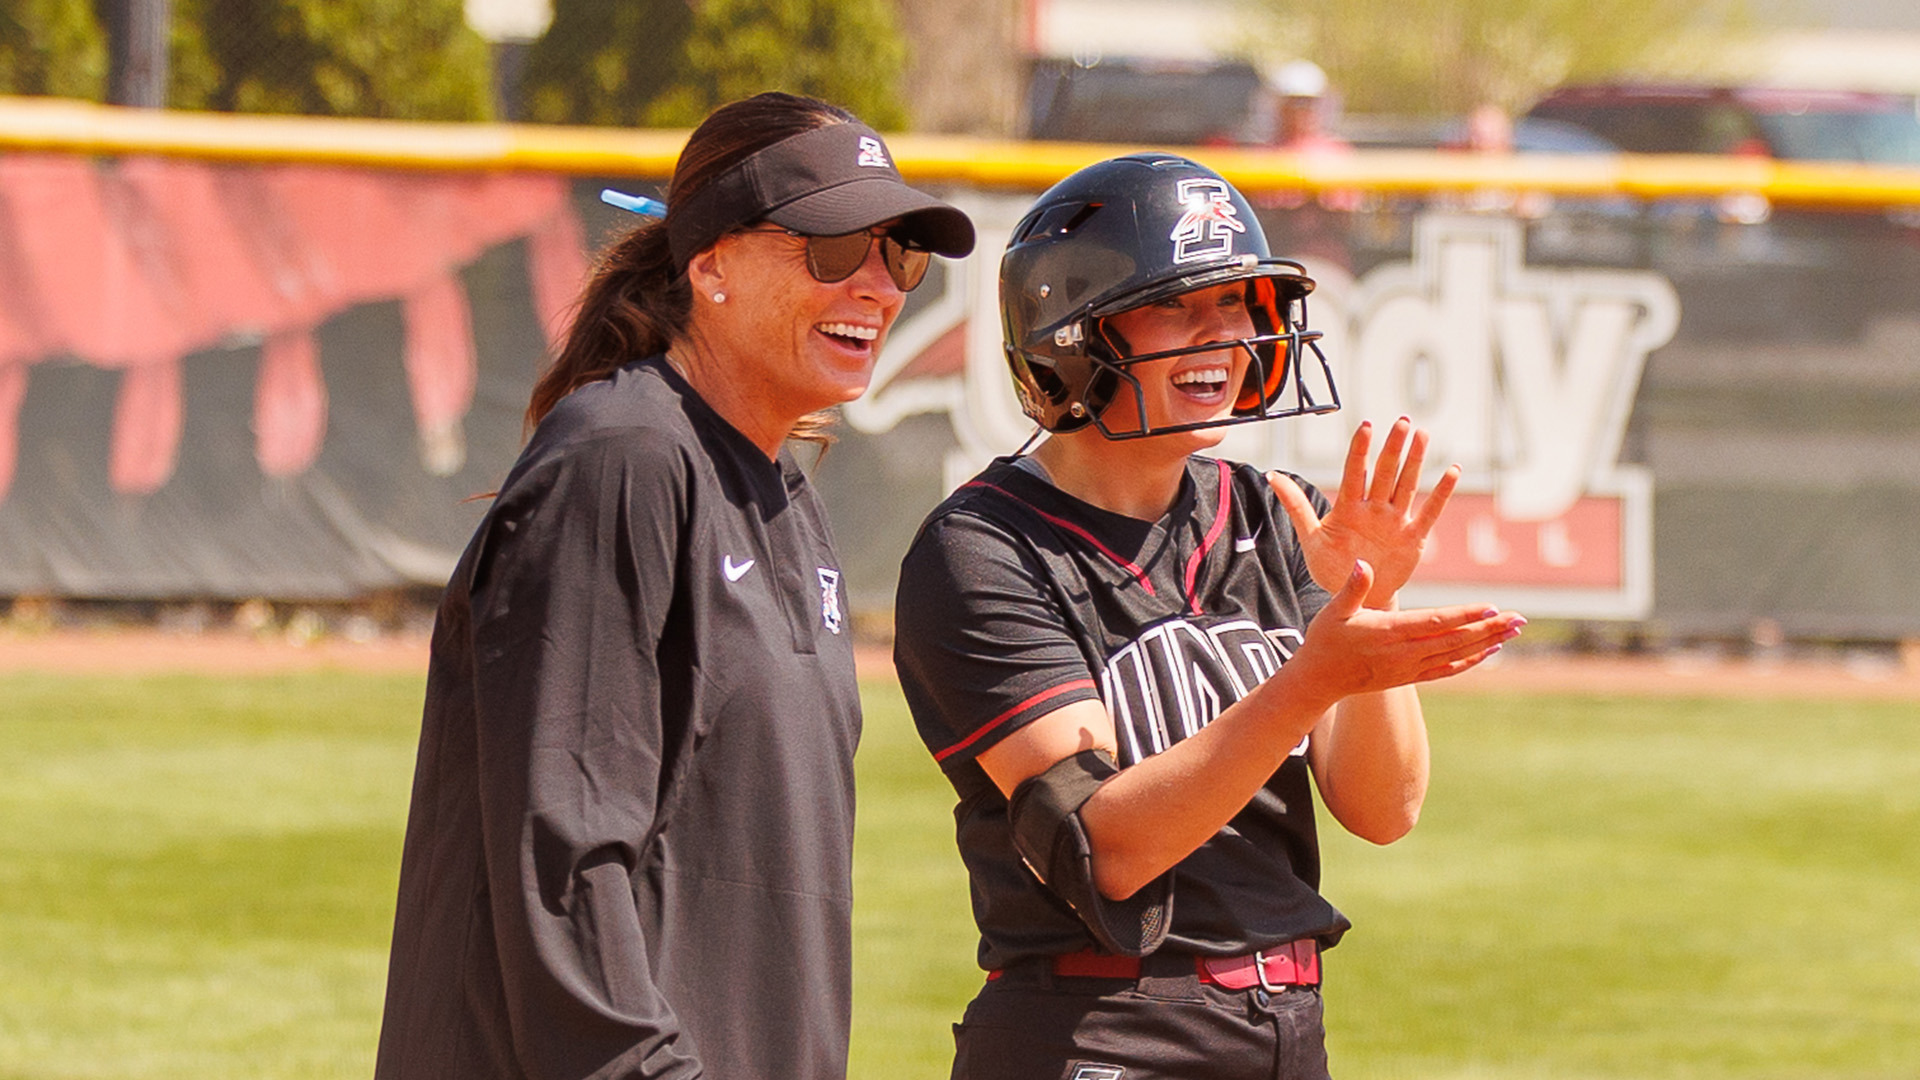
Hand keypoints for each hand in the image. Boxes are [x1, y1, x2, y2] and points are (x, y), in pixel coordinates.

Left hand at [1268, 417, 1457, 606]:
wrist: (1355, 596)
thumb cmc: (1331, 566)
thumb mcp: (1311, 538)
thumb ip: (1296, 506)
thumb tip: (1271, 474)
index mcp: (1349, 507)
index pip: (1355, 472)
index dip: (1361, 450)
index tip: (1367, 425)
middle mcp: (1374, 508)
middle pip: (1385, 472)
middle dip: (1393, 448)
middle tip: (1403, 421)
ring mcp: (1394, 520)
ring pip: (1406, 485)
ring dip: (1415, 461)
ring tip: (1422, 434)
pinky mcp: (1412, 537)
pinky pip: (1429, 512)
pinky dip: (1441, 493)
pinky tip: (1452, 471)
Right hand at [1282, 560, 1521, 710]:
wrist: (1319, 680)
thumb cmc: (1326, 639)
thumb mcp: (1333, 610)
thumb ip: (1352, 587)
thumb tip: (1361, 563)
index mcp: (1388, 632)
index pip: (1434, 622)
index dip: (1464, 615)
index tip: (1491, 607)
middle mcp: (1404, 653)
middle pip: (1455, 640)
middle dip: (1489, 628)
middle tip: (1520, 618)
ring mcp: (1410, 668)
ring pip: (1456, 655)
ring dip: (1487, 642)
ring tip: (1514, 631)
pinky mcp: (1410, 677)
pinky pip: (1447, 670)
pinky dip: (1471, 661)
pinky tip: (1490, 651)